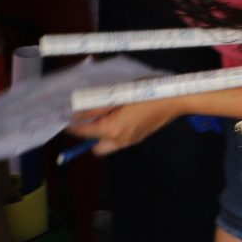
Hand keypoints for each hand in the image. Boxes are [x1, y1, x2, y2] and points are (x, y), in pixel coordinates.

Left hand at [69, 97, 187, 155]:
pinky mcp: (140, 138)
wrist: (176, 99)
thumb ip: (95, 106)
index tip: (66, 117)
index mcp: (112, 130)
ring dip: (103, 135)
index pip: (83, 132)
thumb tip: (75, 114)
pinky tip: (122, 116)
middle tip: (91, 120)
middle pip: (95, 148)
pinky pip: (119, 140)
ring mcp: (131, 141)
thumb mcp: (117, 94)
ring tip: (108, 116)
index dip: (71, 125)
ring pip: (108, 145)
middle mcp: (120, 141)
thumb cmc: (146, 93)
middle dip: (90, 137)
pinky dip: (115, 132)